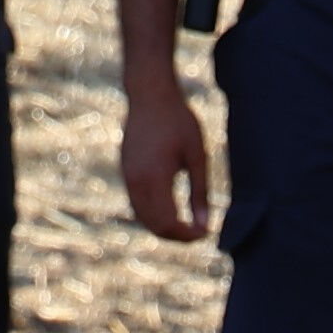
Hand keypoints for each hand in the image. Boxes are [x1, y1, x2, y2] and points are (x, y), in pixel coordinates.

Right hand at [122, 77, 214, 242]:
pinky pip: (136, 203)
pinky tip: (173, 212)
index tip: (206, 233)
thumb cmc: (179, 122)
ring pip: (142, 217)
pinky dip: (153, 215)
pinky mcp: (125, 171)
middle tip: (200, 233)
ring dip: (164, 227)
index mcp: (155, 178)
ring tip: (189, 226)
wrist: (150, 97)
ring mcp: (127, 176)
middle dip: (176, 236)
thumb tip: (206, 224)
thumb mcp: (198, 157)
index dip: (187, 236)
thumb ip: (201, 193)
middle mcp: (136, 181)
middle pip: (153, 225)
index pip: (167, 223)